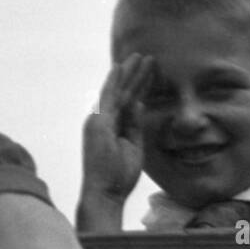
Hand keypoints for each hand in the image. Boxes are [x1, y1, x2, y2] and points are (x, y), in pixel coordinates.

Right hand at [77, 54, 151, 230]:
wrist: (105, 191)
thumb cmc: (119, 176)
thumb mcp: (133, 145)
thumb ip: (135, 124)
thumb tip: (140, 104)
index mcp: (111, 127)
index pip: (128, 102)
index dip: (140, 86)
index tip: (151, 73)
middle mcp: (102, 120)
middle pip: (122, 93)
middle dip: (135, 75)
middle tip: (147, 58)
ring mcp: (98, 120)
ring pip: (116, 91)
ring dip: (129, 73)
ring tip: (141, 57)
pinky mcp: (98, 122)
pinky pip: (107, 97)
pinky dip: (114, 81)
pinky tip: (121, 67)